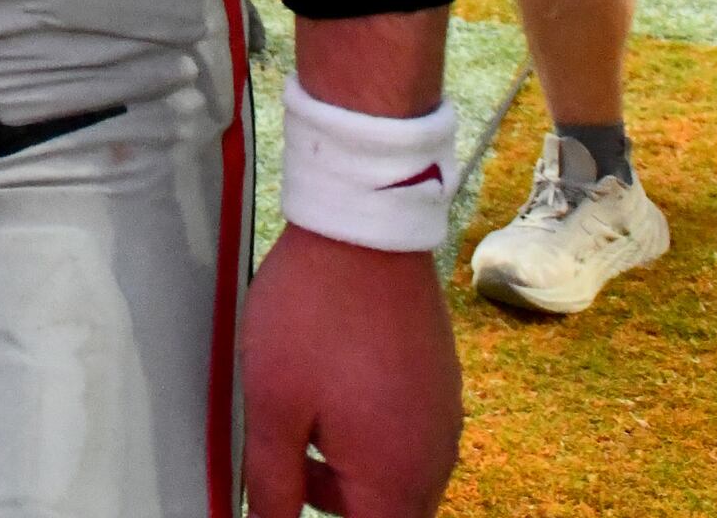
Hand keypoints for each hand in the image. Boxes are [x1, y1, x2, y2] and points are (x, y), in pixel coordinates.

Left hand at [241, 225, 460, 517]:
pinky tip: (336, 394)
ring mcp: (444, 416)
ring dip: (356, 474)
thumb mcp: (272, 406)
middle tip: (293, 466)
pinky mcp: (440, 382)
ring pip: (402, 478)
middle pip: (391, 513)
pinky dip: (375, 438)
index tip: (297, 494)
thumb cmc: (313, 314)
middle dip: (343, 507)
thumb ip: (272, 482)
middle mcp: (434, 455)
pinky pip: (412, 436)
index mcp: (396, 476)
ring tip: (306, 427)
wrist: (363, 227)